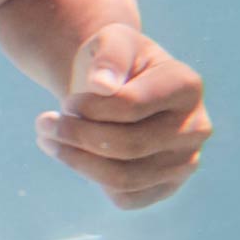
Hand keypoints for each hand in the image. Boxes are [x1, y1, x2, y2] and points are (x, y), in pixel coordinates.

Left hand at [34, 23, 211, 208]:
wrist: (114, 86)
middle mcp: (196, 128)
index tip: (66, 100)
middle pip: (128, 146)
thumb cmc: (112, 61)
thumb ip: (108, 55)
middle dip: (75, 134)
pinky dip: (89, 178)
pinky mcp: (166, 187)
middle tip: (43, 121)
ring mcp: (185, 162)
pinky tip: (69, 153)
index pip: (131, 106)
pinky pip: (125, 198)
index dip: (88, 106)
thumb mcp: (109, 40)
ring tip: (46, 137)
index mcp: (187, 86)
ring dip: (75, 159)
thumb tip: (102, 86)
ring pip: (125, 178)